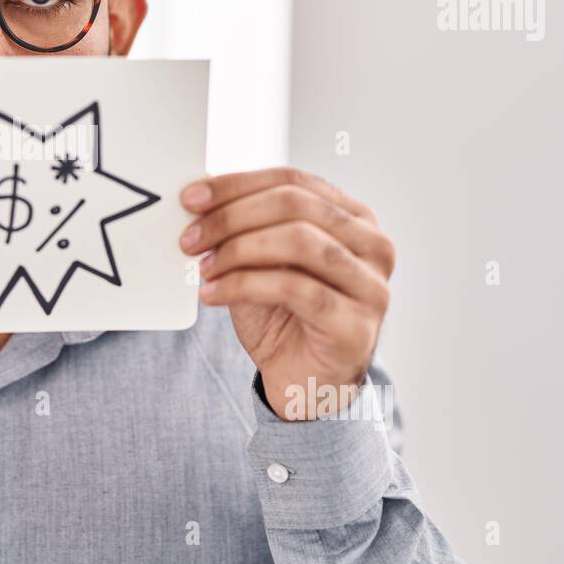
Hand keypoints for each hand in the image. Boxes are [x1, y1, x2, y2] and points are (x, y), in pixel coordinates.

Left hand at [179, 168, 394, 420]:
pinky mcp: (356, 324)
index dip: (237, 185)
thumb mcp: (263, 260)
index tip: (190, 198)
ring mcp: (371, 284)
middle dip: (232, 217)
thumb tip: (199, 195)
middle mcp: (373, 244)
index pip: (293, 181)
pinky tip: (212, 294)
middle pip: (295, 205)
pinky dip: (243, 285)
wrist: (305, 382)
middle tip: (190, 237)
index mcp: (353, 217)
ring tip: (203, 267)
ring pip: (298, 241)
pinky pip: (294, 288)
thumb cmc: (284, 315)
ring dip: (238, 250)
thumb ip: (246, 225)